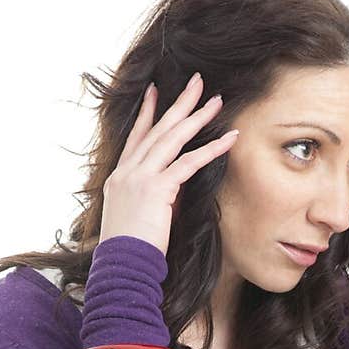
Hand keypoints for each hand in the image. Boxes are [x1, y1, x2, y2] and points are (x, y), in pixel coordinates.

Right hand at [99, 75, 239, 257]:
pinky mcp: (156, 189)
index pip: (136, 138)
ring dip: (197, 117)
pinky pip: (188, 163)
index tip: (155, 92)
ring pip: (172, 138)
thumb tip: (169, 197)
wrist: (120, 266)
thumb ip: (150, 201)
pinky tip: (228, 138)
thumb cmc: (128, 252)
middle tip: (197, 82)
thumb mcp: (135, 220)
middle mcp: (127, 171)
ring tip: (216, 101)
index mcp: (119, 177)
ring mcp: (139, 177)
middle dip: (179, 103)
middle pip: (157, 129)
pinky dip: (210, 149)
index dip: (147, 113)